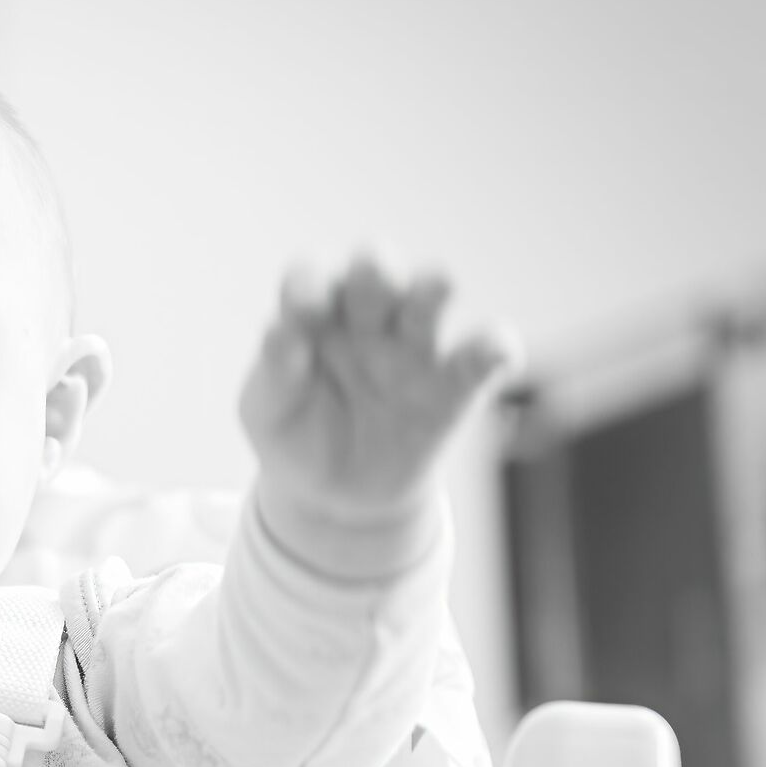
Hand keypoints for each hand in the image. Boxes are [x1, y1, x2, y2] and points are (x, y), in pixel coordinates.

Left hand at [238, 255, 514, 534]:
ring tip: (437, 288)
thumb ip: (274, 372)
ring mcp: (412, 350)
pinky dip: (495, 347)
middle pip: (374, 273)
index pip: (310, 279)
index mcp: (314, 317)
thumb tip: (280, 331)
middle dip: (374, 268)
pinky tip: (496, 350)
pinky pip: (481, 359)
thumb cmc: (297, 436)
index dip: (308, 282)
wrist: (336, 498)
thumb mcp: (269, 410)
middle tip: (372, 275)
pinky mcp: (452, 389)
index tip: (304, 308)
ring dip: (431, 288)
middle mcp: (366, 320)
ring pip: (428, 301)